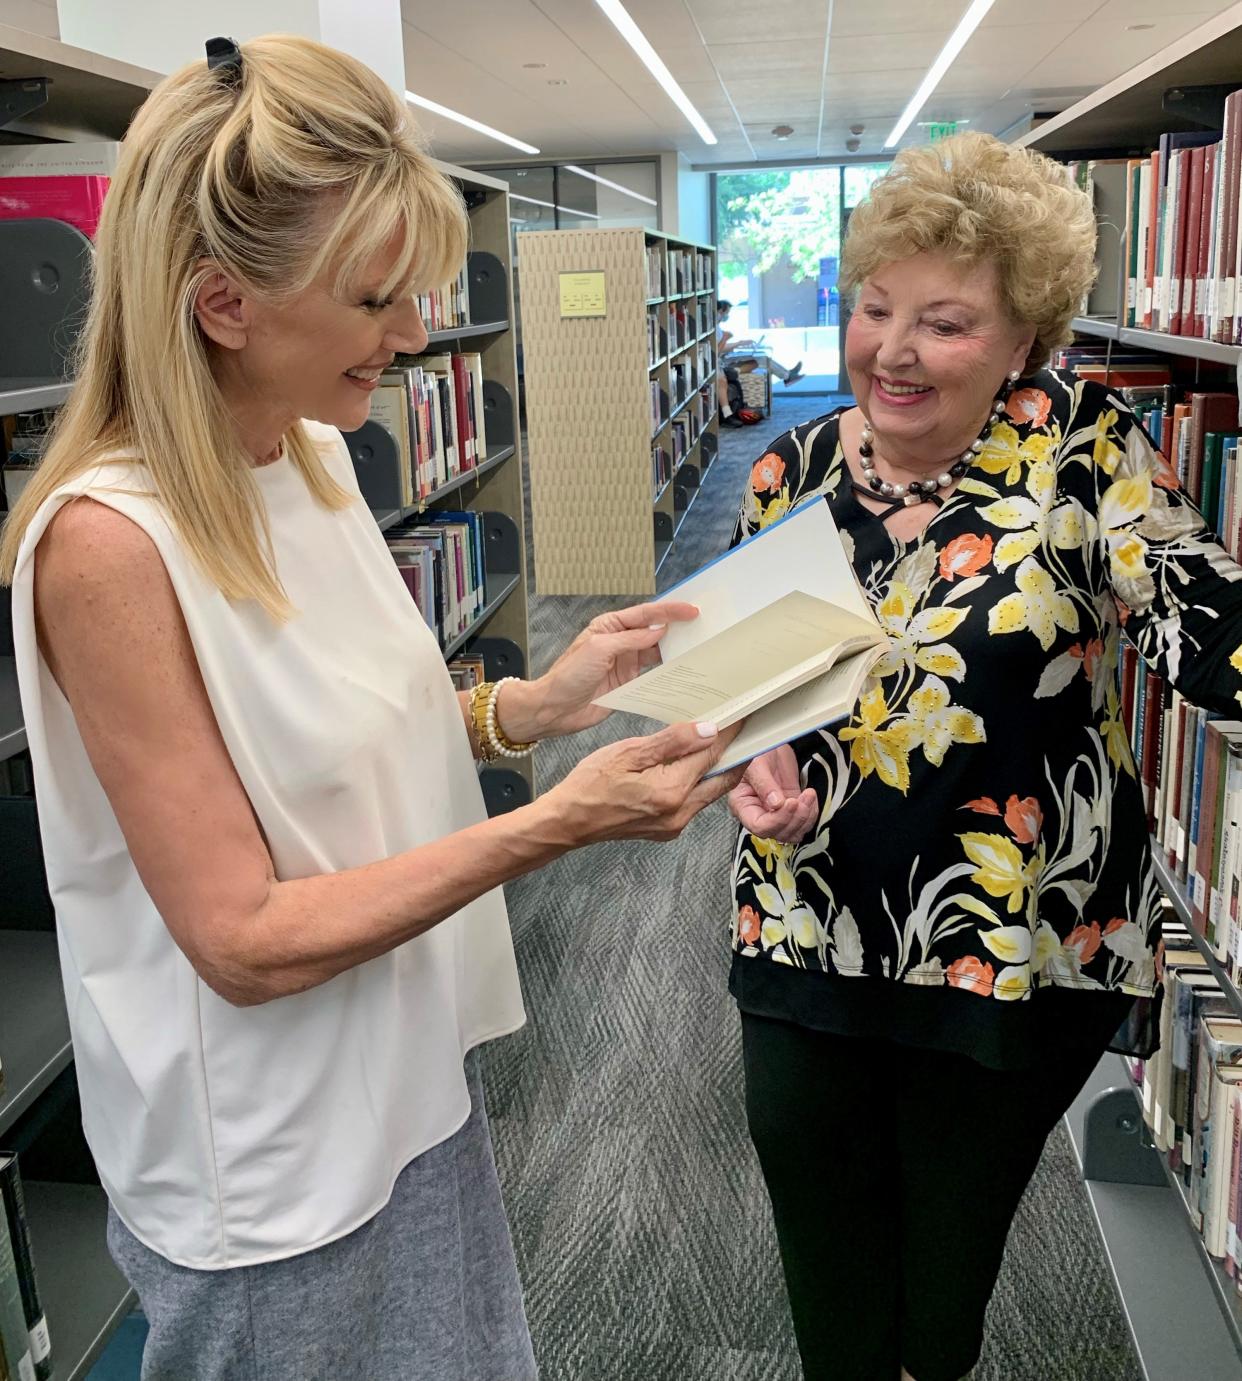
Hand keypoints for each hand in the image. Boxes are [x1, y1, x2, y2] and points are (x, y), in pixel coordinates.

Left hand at [504, 600, 697, 740]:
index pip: (645, 614)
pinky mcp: (629, 682)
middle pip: (654, 630)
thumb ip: (630, 639)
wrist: (556, 708)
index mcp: (610, 626)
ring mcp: (625, 662)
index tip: (691, 610)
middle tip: (701, 625)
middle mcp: (620, 641)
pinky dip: (668, 672)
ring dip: (675, 650)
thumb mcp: (599, 649)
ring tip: (697, 646)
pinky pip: (653, 674)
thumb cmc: (567, 675)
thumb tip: (657, 630)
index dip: (669, 611)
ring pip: (657, 651)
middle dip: (677, 627)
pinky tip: (682, 671)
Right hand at [542, 721, 744, 844]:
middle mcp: (680, 813)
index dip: (730, 732)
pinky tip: (694, 764)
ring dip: (719, 767)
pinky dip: (701, 781)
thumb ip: (671, 742)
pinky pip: (696, 802)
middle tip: (743, 729)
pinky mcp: (668, 829)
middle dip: (736, 753)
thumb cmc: (590, 784)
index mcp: (671, 791)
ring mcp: (675, 825)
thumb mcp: (628, 753)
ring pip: (711, 792)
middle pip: (723, 778)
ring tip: (720, 741)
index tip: (741, 714)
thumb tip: (708, 730)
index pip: (712, 755)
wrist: (569, 821)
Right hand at [728, 745, 817, 842]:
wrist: (769, 740)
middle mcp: (758, 812)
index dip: (777, 820)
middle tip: (803, 798)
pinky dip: (811, 814)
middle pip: (777, 832)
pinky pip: (802, 821)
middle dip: (794, 818)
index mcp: (743, 805)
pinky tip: (810, 797)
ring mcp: (775, 812)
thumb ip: (764, 785)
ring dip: (805, 818)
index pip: (759, 826)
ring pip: (792, 832)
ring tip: (809, 796)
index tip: (790, 803)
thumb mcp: (757, 764)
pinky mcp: (790, 806)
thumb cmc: (757, 749)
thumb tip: (776, 804)